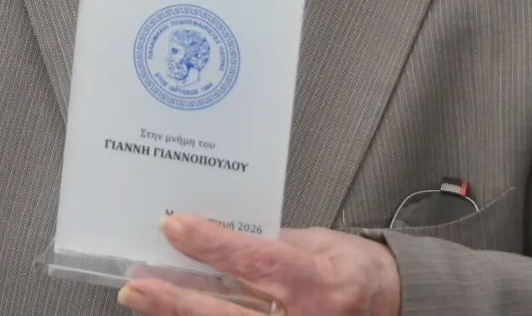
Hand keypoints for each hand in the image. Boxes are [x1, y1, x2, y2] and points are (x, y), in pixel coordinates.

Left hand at [118, 214, 400, 315]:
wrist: (392, 306)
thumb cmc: (358, 274)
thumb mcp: (320, 243)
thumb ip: (270, 242)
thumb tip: (217, 235)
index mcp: (320, 283)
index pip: (258, 261)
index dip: (212, 244)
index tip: (175, 226)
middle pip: (229, 315)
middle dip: (177, 300)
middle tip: (139, 282)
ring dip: (178, 315)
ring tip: (143, 297)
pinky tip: (174, 313)